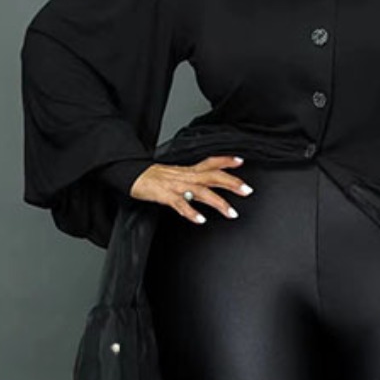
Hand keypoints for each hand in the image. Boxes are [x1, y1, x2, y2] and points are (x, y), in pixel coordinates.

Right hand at [128, 155, 252, 222]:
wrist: (132, 175)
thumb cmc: (154, 178)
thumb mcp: (177, 174)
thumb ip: (192, 179)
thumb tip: (207, 185)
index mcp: (189, 170)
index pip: (210, 162)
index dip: (226, 160)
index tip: (241, 160)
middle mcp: (186, 176)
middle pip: (213, 176)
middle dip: (232, 183)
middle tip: (248, 190)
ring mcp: (177, 186)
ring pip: (202, 192)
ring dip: (219, 203)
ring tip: (232, 213)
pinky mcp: (166, 196)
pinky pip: (181, 205)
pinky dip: (191, 212)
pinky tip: (201, 220)